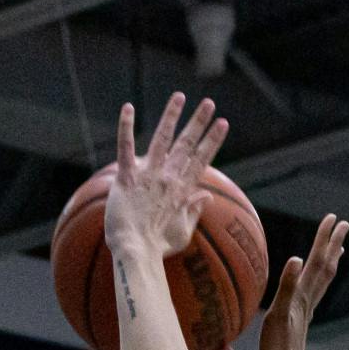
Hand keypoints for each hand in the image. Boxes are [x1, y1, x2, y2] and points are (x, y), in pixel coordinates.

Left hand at [103, 93, 229, 261]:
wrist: (135, 253)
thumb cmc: (157, 247)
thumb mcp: (182, 232)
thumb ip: (194, 211)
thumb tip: (205, 196)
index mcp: (182, 191)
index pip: (201, 160)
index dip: (212, 140)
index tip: (223, 123)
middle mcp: (168, 179)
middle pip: (187, 145)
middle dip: (199, 122)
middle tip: (209, 103)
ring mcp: (148, 177)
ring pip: (162, 140)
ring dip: (171, 116)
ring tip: (179, 96)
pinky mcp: (126, 178)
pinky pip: (125, 148)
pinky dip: (126, 127)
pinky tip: (128, 108)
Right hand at [261, 213, 348, 349]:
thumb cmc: (277, 347)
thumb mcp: (277, 314)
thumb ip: (286, 286)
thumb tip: (296, 258)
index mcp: (302, 294)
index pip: (317, 260)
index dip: (324, 238)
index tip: (334, 218)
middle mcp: (308, 299)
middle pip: (326, 266)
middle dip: (333, 243)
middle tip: (343, 223)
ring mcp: (306, 310)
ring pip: (323, 280)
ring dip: (330, 260)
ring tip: (337, 248)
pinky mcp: (301, 319)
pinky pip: (314, 292)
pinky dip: (319, 280)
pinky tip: (313, 283)